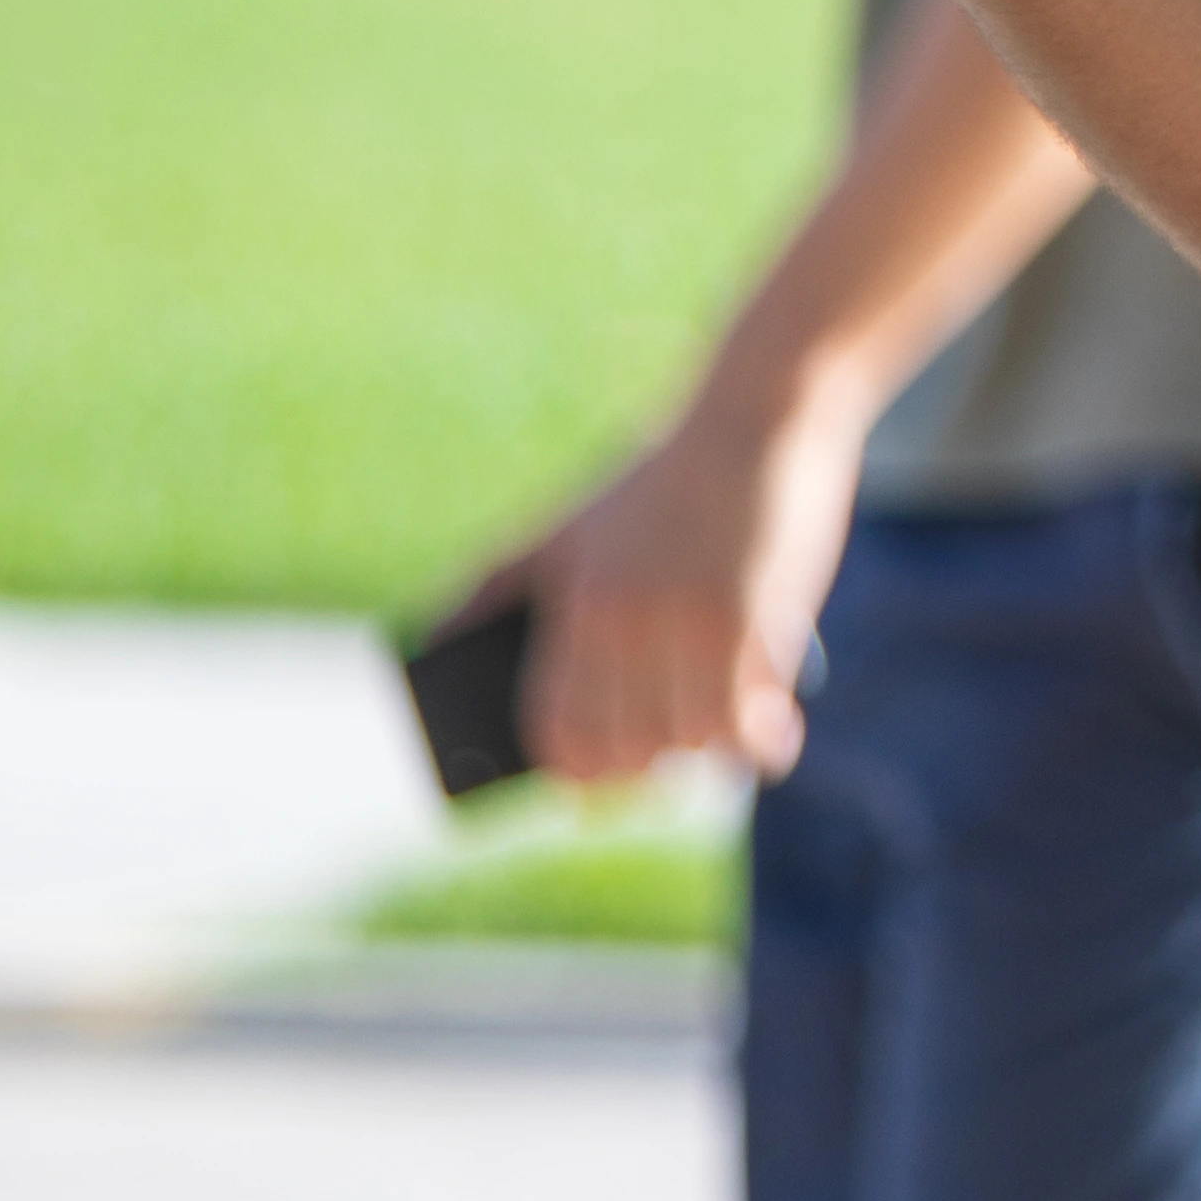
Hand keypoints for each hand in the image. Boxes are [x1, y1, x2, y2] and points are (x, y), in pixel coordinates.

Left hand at [512, 375, 869, 783]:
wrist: (760, 412)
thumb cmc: (662, 473)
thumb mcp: (565, 525)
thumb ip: (496, 585)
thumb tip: (428, 641)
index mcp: (575, 604)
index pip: (557, 729)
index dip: (574, 773)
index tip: (591, 789)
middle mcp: (625, 621)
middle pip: (625, 749)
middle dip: (643, 773)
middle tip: (664, 767)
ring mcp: (691, 623)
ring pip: (689, 742)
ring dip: (704, 756)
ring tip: (722, 742)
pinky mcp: (755, 619)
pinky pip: (749, 720)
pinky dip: (758, 745)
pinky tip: (772, 740)